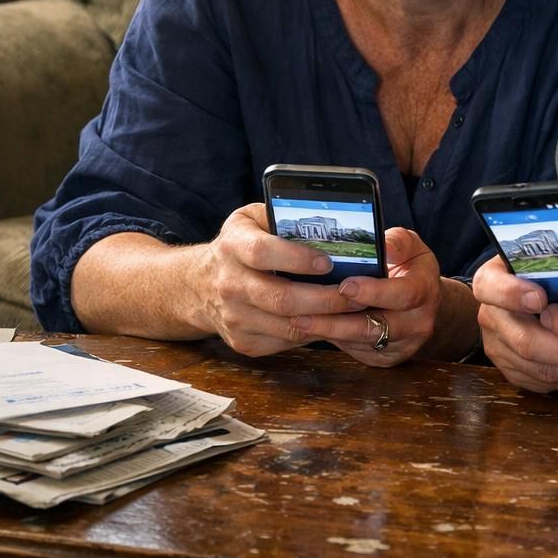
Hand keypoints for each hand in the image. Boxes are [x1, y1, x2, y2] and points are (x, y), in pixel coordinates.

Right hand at [191, 202, 366, 356]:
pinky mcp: (242, 341)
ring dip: (327, 321)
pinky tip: (332, 321)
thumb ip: (283, 216)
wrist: (199, 285)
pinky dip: (313, 334)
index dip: (297, 259)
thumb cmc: (240, 244)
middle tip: (358, 294)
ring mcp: (234, 317)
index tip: (328, 262)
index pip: (263, 254)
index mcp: (233, 246)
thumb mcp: (253, 218)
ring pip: (288, 326)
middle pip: (281, 298)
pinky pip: (285, 341)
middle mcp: (229, 284)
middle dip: (326, 299)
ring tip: (355, 310)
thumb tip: (331, 222)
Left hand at [295, 227, 445, 367]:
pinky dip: (333, 340)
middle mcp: (417, 322)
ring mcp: (402, 345)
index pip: (402, 295)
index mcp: (425, 290)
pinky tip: (311, 328)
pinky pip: (356, 351)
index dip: (373, 292)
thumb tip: (379, 245)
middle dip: (337, 322)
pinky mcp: (385, 358)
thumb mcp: (410, 246)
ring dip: (328, 333)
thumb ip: (396, 242)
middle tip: (303, 313)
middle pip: (374, 328)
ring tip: (297, 321)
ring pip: (360, 343)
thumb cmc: (410, 267)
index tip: (344, 286)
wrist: (424, 304)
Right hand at [473, 255, 557, 391]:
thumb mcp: (547, 257)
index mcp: (491, 281)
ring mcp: (498, 346)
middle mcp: (489, 315)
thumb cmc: (544, 272)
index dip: (513, 295)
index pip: (491, 288)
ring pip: (536, 366)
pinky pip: (541, 381)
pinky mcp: (510, 370)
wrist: (525, 295)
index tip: (541, 298)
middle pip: (524, 340)